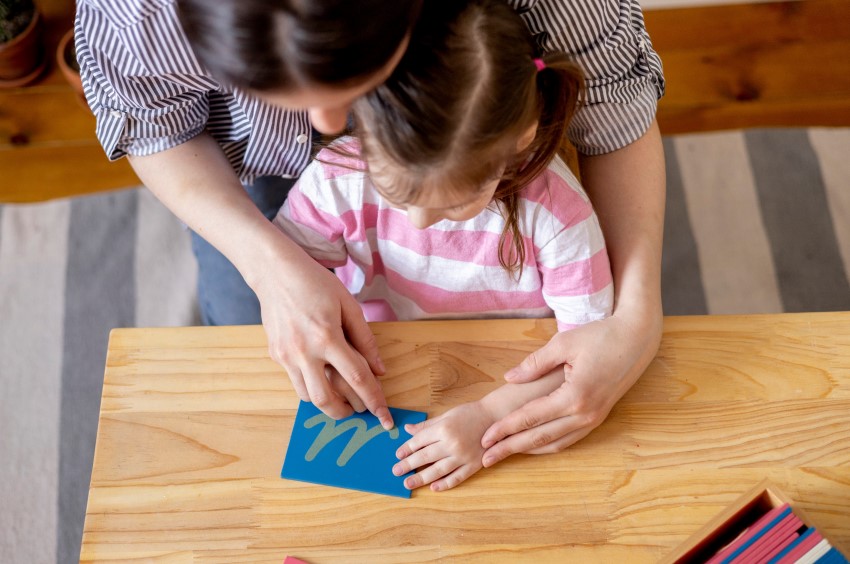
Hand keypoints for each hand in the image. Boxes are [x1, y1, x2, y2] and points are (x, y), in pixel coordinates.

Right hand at [254, 248, 393, 428]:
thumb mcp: (348, 304)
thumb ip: (365, 339)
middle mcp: (304, 351)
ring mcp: (286, 356)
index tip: (385, 418)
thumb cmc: (315, 283)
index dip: (375, 400)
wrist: (275, 272)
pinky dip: (312, 387)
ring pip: (308, 397)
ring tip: (342, 397)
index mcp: (327, 337)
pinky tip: (322, 377)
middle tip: (360, 410)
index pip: (357, 378)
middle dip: (346, 413)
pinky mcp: (275, 355)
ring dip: (328, 403)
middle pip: (327, 400)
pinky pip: (296, 382)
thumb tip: (380, 370)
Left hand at [393, 402, 493, 491]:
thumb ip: (427, 425)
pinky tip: (433, 488)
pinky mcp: (473, 465)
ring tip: (408, 483)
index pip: (419, 441)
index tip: (398, 455)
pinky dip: (444, 484)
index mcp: (444, 428)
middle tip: (396, 471)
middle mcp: (452, 443)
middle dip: (408, 465)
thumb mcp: (446, 415)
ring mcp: (463, 456)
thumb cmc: (470, 413)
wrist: (495, 417)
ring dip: (421, 478)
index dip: (406, 449)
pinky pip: (456, 478)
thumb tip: (408, 429)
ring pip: (437, 471)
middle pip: (424, 457)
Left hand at [480, 314, 660, 465]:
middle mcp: (585, 414)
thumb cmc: (600, 336)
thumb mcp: (563, 343)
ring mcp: (594, 418)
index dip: (504, 429)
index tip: (484, 438)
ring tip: (504, 454)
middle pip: (540, 437)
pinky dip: (548, 444)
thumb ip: (534, 364)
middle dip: (510, 448)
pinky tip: (532, 445)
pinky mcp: (599, 417)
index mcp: (574, 396)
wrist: (637, 339)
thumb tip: (509, 378)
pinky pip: (569, 438)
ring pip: (555, 443)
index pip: (530, 417)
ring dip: (528, 450)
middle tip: (486, 457)